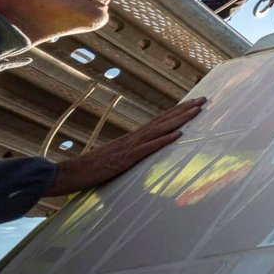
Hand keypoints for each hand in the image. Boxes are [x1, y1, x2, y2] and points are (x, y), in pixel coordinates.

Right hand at [46, 97, 206, 196]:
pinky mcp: (125, 159)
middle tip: (204, 100)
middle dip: (185, 110)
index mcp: (132, 138)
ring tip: (197, 111)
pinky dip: (163, 140)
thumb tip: (144, 157)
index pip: (159, 121)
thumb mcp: (117, 162)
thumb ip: (132, 157)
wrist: (69, 173)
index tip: (194, 103)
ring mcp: (129, 147)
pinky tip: (178, 134)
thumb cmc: (92, 170)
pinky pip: (147, 148)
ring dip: (180, 119)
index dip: (177, 112)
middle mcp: (133, 138)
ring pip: (159, 129)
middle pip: (163, 120)